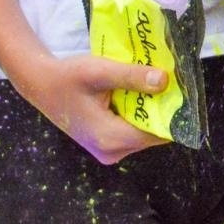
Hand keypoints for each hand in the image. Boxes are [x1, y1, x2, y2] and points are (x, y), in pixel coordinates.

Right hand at [14, 53, 171, 164]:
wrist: (41, 84)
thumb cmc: (68, 77)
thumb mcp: (100, 71)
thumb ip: (133, 77)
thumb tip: (165, 80)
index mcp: (110, 138)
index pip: (157, 133)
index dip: (172, 112)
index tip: (182, 89)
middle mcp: (112, 152)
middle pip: (152, 134)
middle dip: (162, 109)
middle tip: (170, 81)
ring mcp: (108, 151)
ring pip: (143, 132)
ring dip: (150, 110)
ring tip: (155, 83)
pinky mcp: (106, 144)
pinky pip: (132, 131)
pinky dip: (138, 113)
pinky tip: (139, 91)